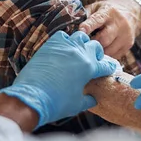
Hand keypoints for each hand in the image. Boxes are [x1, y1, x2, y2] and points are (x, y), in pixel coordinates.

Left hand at [0, 31, 117, 128]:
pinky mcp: (50, 45)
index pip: (105, 65)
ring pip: (80, 36)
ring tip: (79, 51)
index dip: (108, 68)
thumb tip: (93, 99)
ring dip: (82, 43)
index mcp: (89, 68)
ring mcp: (65, 47)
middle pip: (95, 46)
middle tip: (94, 60)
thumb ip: (88, 100)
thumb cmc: (56, 103)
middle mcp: (80, 54)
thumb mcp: (77, 105)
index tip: (107, 70)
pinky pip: (62, 35)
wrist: (32, 97)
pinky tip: (63, 48)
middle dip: (97, 53)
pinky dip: (65, 40)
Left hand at [79, 0, 140, 58]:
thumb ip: (85, 15)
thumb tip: (69, 26)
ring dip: (97, 53)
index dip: (87, 27)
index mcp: (108, 12)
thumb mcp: (97, 7)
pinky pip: (114, 56)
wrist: (132, 13)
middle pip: (104, 39)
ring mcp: (125, 35)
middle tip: (82, 47)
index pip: (97, 20)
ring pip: (109, 50)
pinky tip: (100, 53)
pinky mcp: (128, 45)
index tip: (79, 33)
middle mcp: (119, 24)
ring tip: (90, 51)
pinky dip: (105, 56)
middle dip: (92, 44)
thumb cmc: (107, 11)